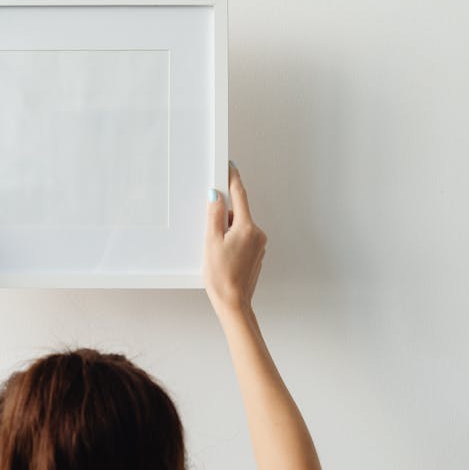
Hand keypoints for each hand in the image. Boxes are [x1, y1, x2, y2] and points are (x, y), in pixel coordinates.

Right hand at [203, 162, 266, 317]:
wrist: (234, 303)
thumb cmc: (221, 277)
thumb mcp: (211, 242)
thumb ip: (214, 216)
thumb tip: (216, 196)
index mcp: (247, 228)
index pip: (240, 196)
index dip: (233, 179)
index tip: (230, 166)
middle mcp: (257, 234)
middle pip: (238, 212)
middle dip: (224, 213)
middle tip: (210, 225)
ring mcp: (259, 245)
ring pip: (240, 226)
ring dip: (226, 229)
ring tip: (214, 248)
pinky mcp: (256, 254)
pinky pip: (242, 238)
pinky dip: (231, 239)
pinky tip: (222, 254)